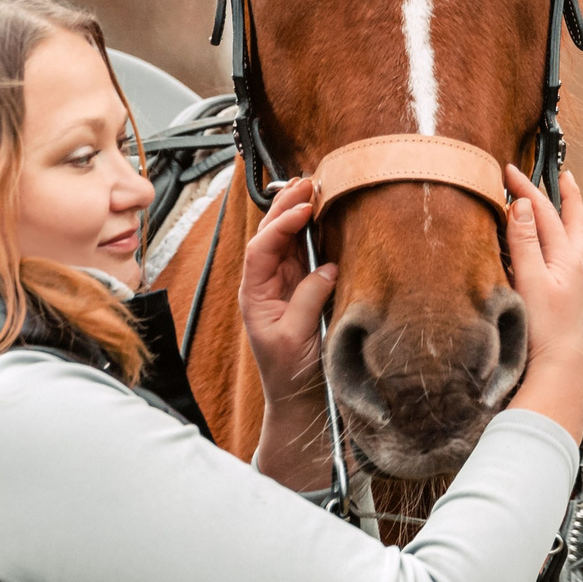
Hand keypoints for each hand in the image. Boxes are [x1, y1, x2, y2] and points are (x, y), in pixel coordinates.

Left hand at [239, 177, 335, 409]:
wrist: (299, 399)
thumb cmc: (290, 373)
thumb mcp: (296, 337)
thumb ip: (308, 299)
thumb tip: (327, 268)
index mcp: (254, 294)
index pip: (260, 250)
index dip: (280, 226)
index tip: (303, 210)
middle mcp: (265, 284)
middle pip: (270, 236)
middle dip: (285, 207)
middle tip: (307, 181)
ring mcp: (284, 284)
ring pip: (287, 240)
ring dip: (298, 213)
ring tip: (313, 187)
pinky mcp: (303, 288)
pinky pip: (304, 253)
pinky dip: (312, 231)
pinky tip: (321, 215)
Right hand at [502, 165, 582, 440]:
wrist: (558, 368)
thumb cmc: (546, 327)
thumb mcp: (532, 279)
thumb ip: (525, 241)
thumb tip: (524, 204)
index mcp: (568, 257)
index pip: (547, 212)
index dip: (528, 189)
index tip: (509, 170)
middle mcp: (573, 267)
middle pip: (569, 223)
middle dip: (563, 198)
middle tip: (561, 177)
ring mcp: (569, 282)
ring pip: (566, 240)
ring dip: (559, 218)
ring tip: (555, 204)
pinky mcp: (561, 296)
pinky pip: (557, 258)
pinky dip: (549, 242)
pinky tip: (541, 248)